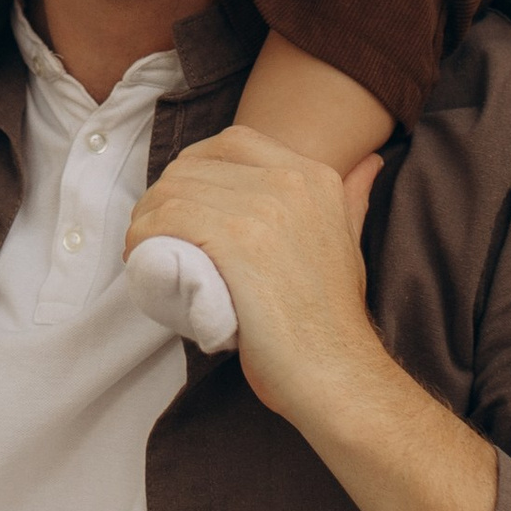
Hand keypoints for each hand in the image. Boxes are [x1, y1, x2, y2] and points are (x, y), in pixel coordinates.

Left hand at [126, 126, 381, 422]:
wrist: (332, 367)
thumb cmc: (332, 315)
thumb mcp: (350, 240)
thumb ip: (353, 197)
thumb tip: (369, 164)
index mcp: (314, 174)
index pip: (231, 142)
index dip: (196, 169)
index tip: (184, 204)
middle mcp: (289, 179)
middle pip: (193, 165)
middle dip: (164, 196)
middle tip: (157, 234)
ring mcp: (261, 207)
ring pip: (172, 191)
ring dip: (146, 219)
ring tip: (147, 249)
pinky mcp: (233, 239)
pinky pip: (164, 220)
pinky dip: (141, 237)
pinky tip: (142, 258)